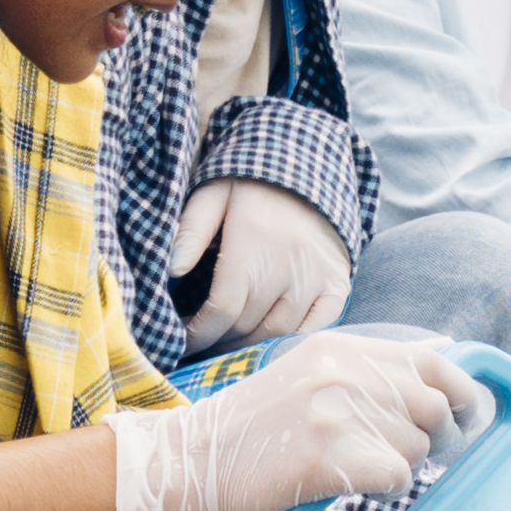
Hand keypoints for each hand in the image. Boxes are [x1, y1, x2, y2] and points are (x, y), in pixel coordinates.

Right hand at [112, 332, 472, 510]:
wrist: (186, 461)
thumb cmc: (251, 431)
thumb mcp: (308, 376)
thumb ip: (369, 370)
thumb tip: (449, 356)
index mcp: (339, 349)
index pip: (433, 361)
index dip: (463, 392)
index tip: (467, 417)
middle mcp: (341, 372)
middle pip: (433, 407)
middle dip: (436, 439)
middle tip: (412, 456)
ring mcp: (332, 412)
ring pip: (416, 446)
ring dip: (400, 466)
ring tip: (355, 468)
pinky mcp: (325, 456)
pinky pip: (396, 476)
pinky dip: (383, 488)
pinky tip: (349, 484)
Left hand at [172, 177, 351, 345]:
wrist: (310, 166)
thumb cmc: (252, 184)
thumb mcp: (213, 195)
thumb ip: (191, 231)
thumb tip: (172, 270)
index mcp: (253, 243)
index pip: (223, 308)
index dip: (199, 333)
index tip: (183, 340)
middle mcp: (289, 264)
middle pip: (247, 325)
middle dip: (218, 340)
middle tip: (202, 341)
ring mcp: (318, 276)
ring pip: (279, 332)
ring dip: (250, 345)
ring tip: (229, 342)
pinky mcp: (338, 283)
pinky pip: (316, 326)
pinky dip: (292, 340)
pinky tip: (271, 341)